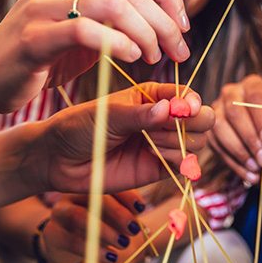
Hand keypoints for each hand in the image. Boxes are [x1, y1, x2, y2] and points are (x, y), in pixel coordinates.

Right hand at [0, 0, 191, 115]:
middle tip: (179, 50)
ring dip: (146, 34)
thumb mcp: (85, 30)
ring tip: (154, 57)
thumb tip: (166, 19)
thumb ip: (116, 17)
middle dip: (165, 21)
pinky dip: (117, 43)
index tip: (182, 25)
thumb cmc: (41, 57)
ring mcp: (42, 3)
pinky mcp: (33, 34)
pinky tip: (130, 58)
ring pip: (114, 5)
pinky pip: (86, 30)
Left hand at [21, 82, 214, 194]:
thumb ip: (140, 114)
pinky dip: (176, 159)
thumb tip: (171, 108)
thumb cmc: (78, 127)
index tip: (186, 108)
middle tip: (166, 126)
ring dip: (179, 141)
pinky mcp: (158, 167)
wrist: (59, 160)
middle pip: (202, 119)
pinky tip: (153, 154)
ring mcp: (161, 143)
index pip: (187, 95)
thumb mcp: (108, 115)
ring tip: (150, 141)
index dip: (192, 102)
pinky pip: (184, 164)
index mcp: (152, 95)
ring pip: (197, 142)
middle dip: (191, 122)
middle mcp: (161, 118)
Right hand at [44, 190, 145, 262]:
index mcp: (89, 185)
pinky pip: (73, 241)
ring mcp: (59, 213)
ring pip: (78, 216)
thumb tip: (141, 211)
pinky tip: (111, 256)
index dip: (126, 195)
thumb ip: (126, 210)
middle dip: (117, 213)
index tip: (141, 208)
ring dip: (105, 232)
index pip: (107, 182)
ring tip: (123, 243)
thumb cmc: (94, 226)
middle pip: (92, 196)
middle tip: (133, 229)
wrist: (63, 244)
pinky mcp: (52, 234)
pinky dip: (95, 251)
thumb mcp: (111, 215)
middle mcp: (72, 194)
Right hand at [208, 75, 261, 183]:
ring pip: (220, 127)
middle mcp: (230, 92)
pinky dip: (234, 163)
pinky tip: (249, 175)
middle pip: (234, 110)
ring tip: (257, 168)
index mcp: (253, 85)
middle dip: (250, 138)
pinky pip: (216, 145)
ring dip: (240, 151)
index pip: (255, 96)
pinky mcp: (208, 130)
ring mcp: (216, 110)